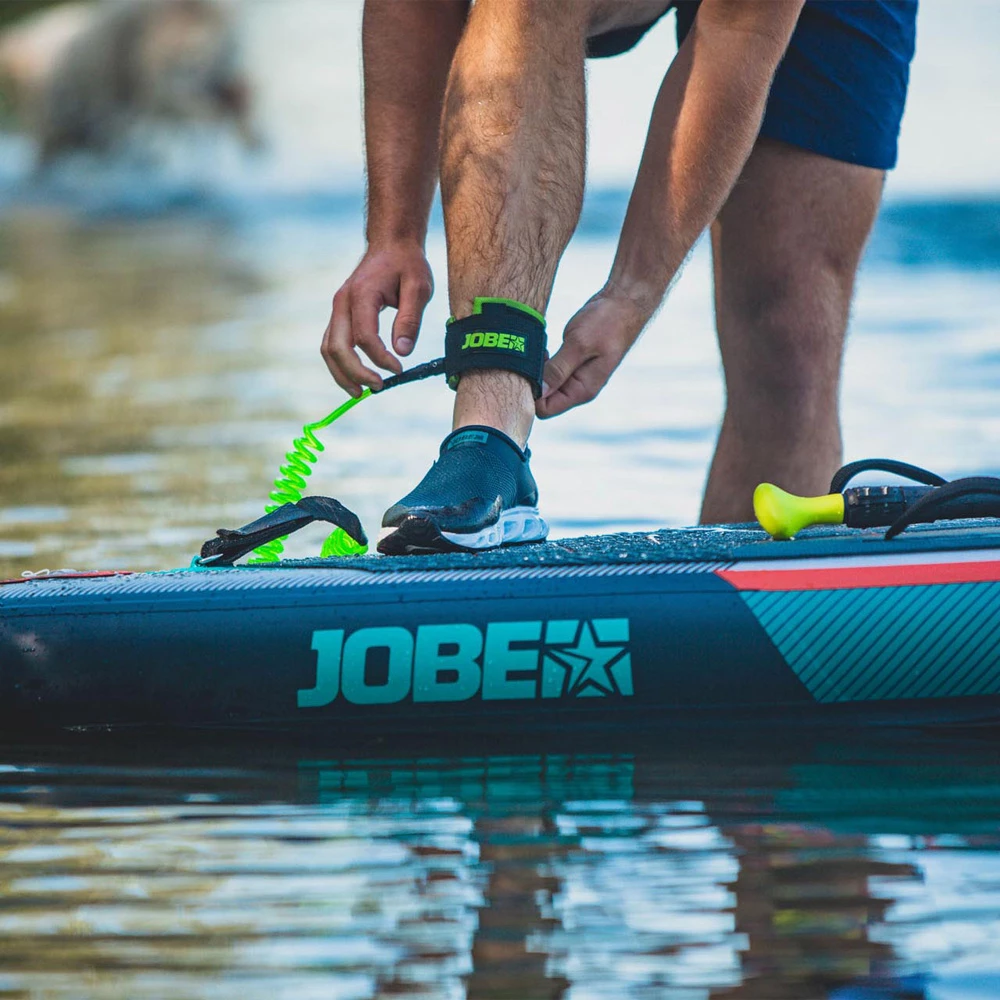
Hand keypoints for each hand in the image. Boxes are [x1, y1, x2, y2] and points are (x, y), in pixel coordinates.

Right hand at [321, 241, 433, 395]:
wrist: (391, 244)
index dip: (380, 358)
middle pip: (337, 347)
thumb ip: (410, 319)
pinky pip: (332, 344)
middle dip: (355, 373)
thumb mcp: (419, 287)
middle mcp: (342, 302)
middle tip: (378, 387)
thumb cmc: (407, 264)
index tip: (399, 369)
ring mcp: (337, 309)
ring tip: (361, 393)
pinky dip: (340, 364)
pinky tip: (356, 378)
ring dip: (342, 374)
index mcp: (362, 294)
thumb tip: (402, 352)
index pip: (365, 336)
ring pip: (328, 349)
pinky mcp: (340, 315)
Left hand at [536, 291, 650, 418]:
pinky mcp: (570, 364)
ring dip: (536, 371)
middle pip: (543, 400)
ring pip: (545, 386)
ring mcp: (574, 377)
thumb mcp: (580, 344)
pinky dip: (542, 363)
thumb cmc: (607, 322)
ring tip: (542, 350)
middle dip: (532, 382)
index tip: (530, 369)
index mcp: (582, 390)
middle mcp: (577, 388)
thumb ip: (558, 369)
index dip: (532, 394)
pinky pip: (550, 373)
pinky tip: (545, 348)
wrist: (623, 304)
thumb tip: (538, 392)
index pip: (545, 409)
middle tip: (534, 357)